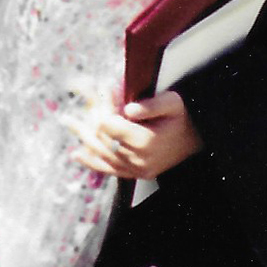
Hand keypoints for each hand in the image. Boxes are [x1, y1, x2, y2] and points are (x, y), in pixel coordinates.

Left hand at [68, 90, 203, 180]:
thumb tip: (130, 109)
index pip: (110, 125)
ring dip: (84, 140)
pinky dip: (92, 162)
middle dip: (86, 124)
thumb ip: (152, 105)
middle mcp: (138, 160)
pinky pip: (110, 170)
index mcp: (145, 141)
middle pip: (102, 141)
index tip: (100, 91)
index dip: (102, 107)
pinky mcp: (136, 174)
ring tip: (69, 123)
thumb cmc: (183, 117)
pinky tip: (77, 154)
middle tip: (68, 114)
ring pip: (102, 156)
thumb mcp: (173, 103)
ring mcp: (137, 170)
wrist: (197, 139)